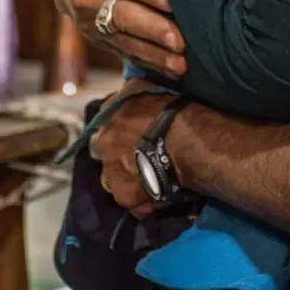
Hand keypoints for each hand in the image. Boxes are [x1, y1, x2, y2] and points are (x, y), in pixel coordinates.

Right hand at [55, 0, 187, 75]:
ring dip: (153, 53)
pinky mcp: (97, 39)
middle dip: (151, 29)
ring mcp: (88, 22)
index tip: (170, 0)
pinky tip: (172, 70)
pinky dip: (148, 62)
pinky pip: (122, 53)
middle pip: (120, 16)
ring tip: (182, 62)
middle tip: (180, 39)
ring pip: (122, 41)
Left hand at [89, 82, 175, 213]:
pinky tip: (160, 193)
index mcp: (108, 115)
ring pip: (113, 179)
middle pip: (102, 151)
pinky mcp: (126, 197)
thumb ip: (131, 95)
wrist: (187, 142)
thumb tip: (128, 96)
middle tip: (137, 155)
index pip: (105, 122)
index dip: (118, 127)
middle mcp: (103, 143)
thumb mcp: (146, 87)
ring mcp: (112, 172)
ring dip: (126, 177)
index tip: (131, 131)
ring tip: (149, 176)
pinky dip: (144, 199)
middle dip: (115, 154)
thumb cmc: (172, 108)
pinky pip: (133, 202)